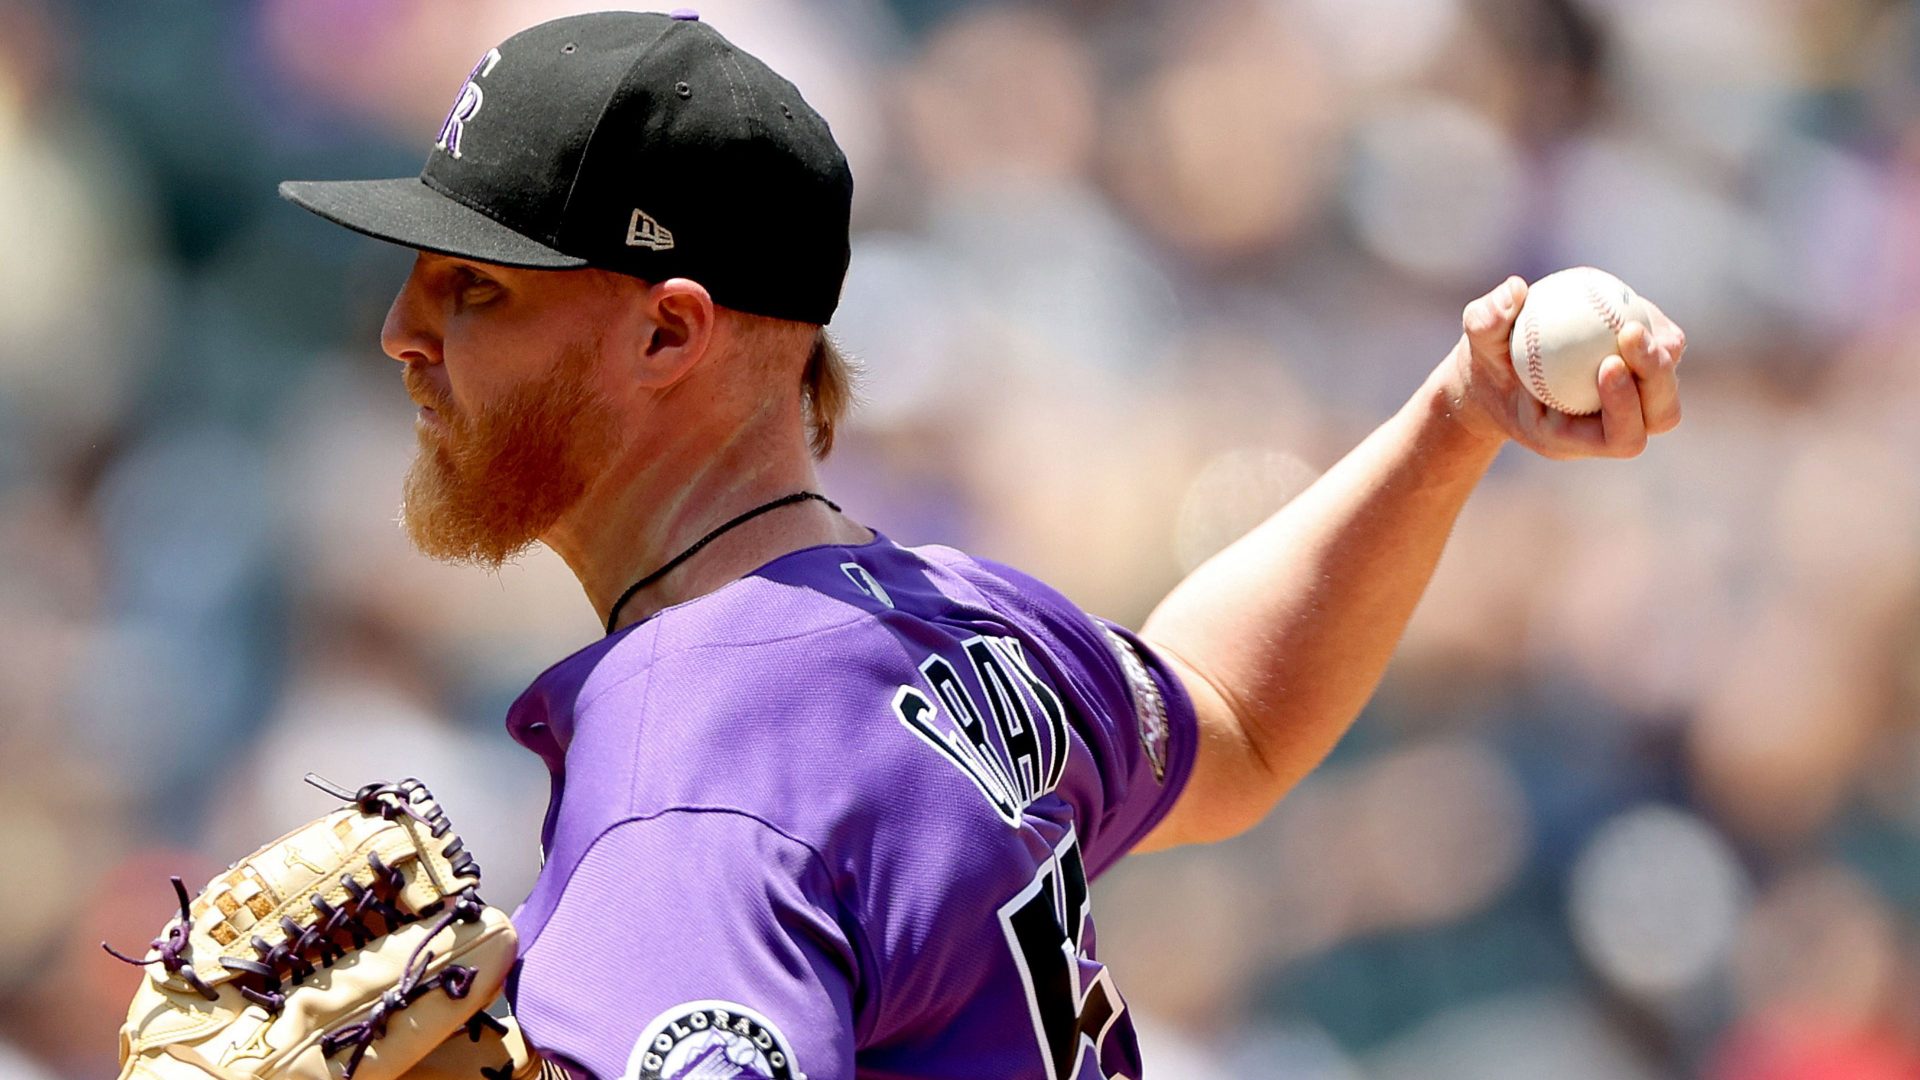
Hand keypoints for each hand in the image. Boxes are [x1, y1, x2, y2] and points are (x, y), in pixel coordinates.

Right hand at [1435, 275, 1685, 458]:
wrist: (1500, 376)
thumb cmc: (1484, 363)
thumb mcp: (1474, 343)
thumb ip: (1487, 320)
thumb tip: (1515, 289)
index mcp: (1571, 440)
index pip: (1618, 437)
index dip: (1625, 405)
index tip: (1608, 362)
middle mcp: (1608, 430)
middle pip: (1659, 417)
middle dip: (1655, 378)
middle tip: (1630, 333)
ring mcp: (1631, 406)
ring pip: (1668, 390)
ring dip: (1662, 357)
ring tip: (1634, 321)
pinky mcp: (1641, 377)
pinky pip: (1664, 356)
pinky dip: (1655, 331)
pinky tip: (1633, 303)